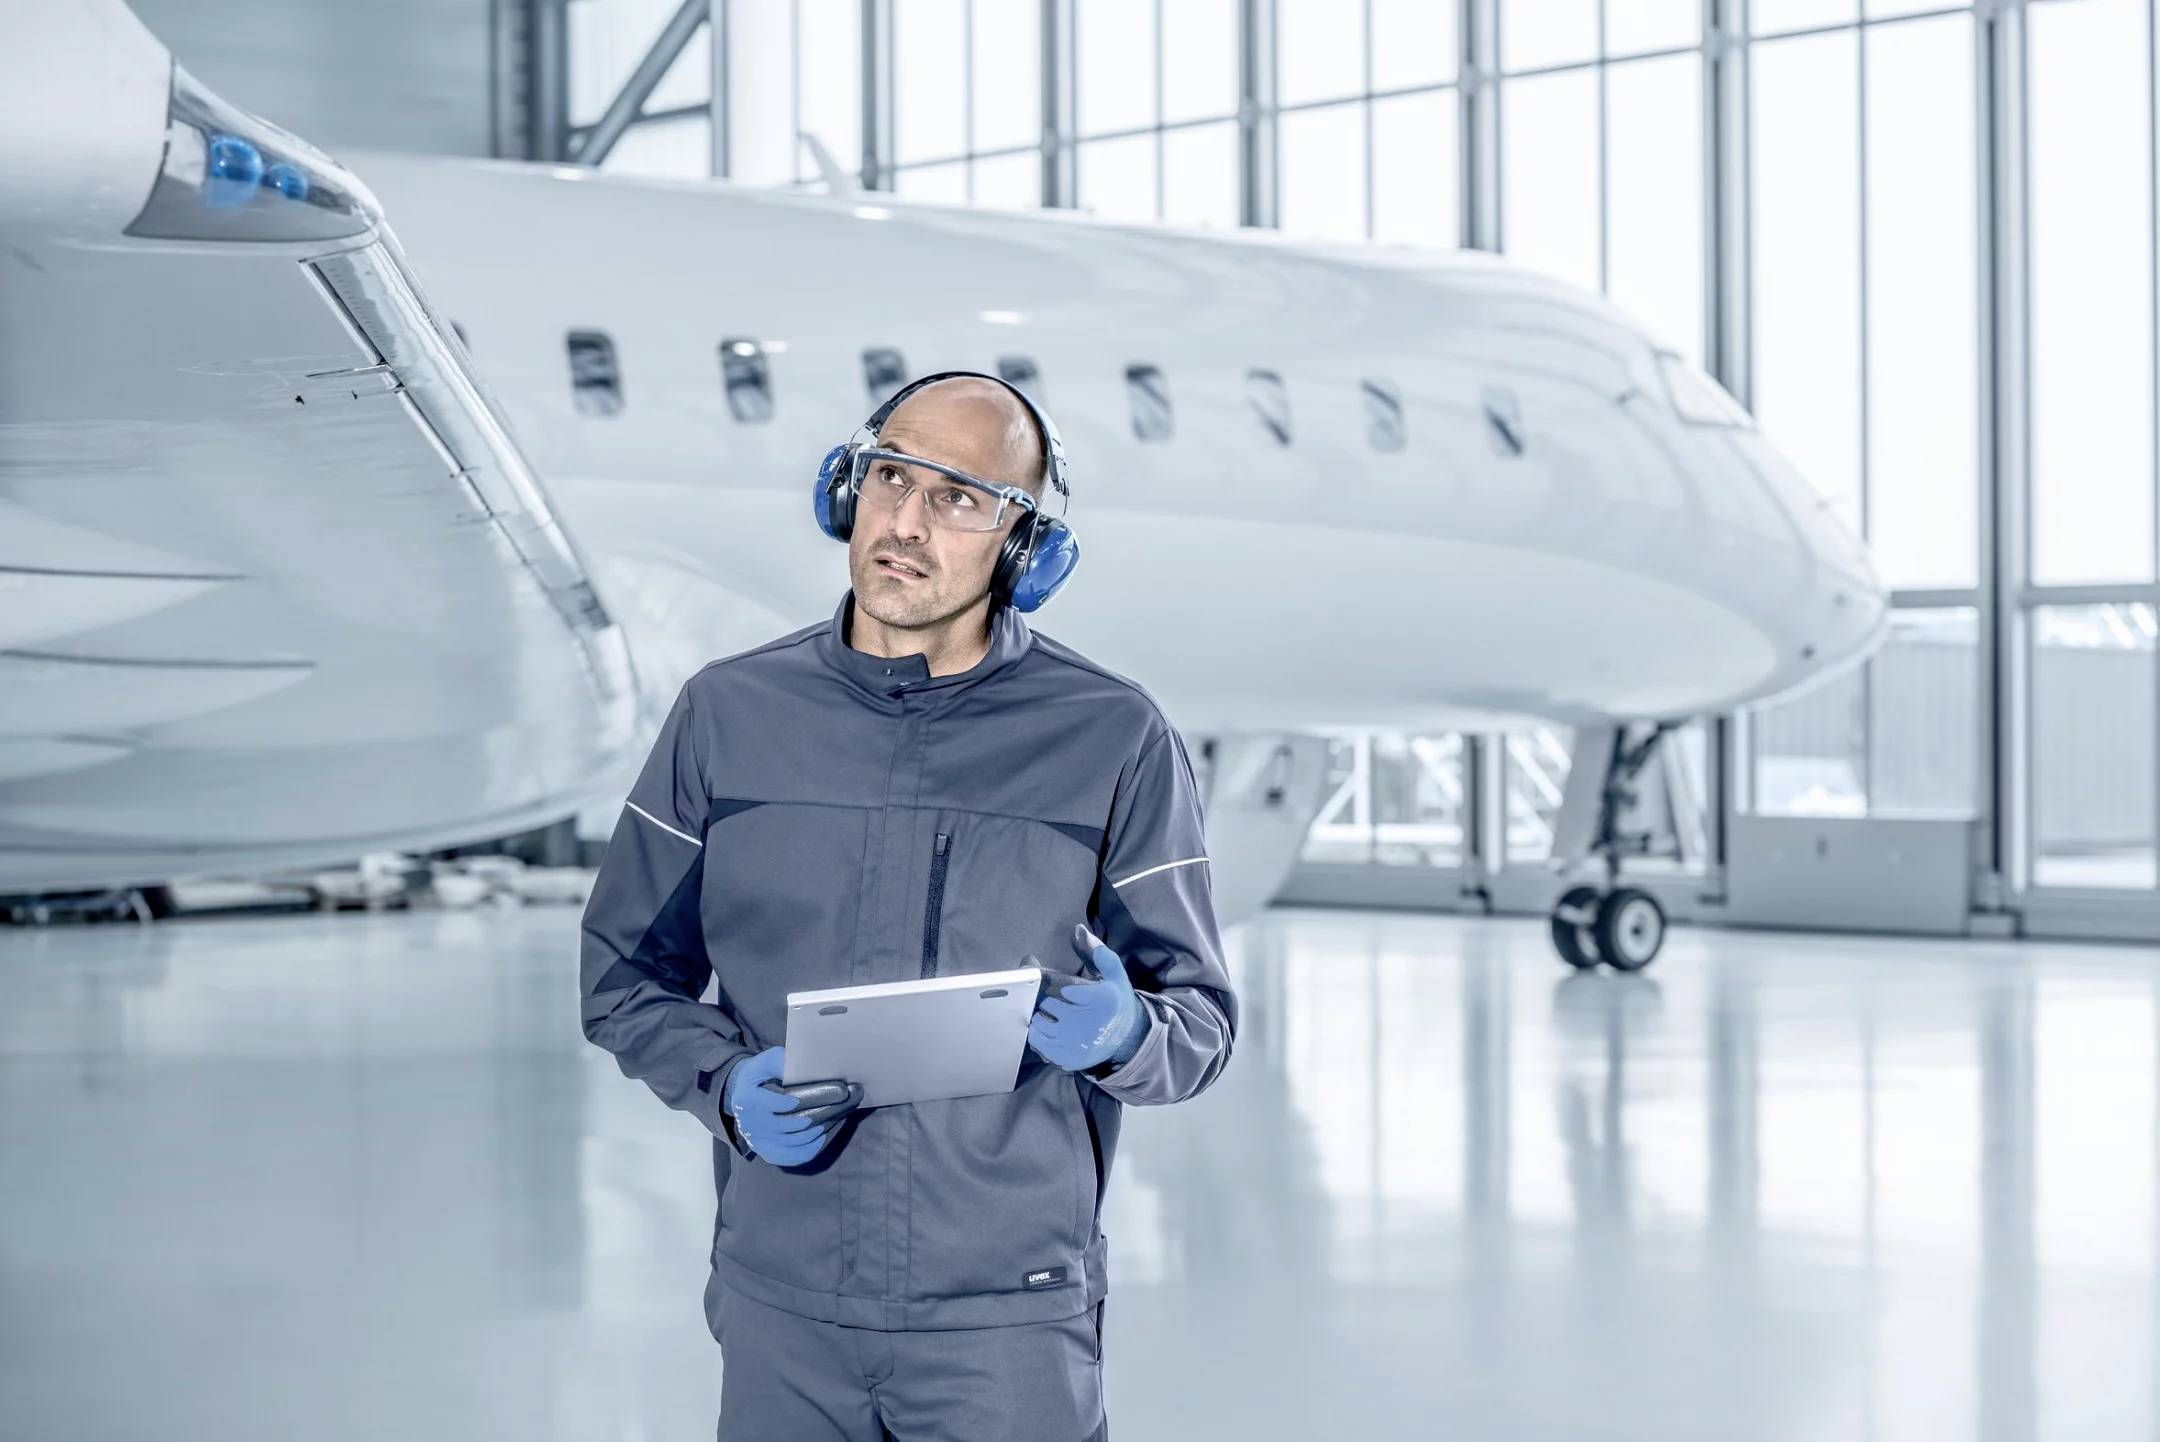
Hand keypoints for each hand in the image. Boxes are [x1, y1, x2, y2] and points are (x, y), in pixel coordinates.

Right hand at [723, 1044, 862, 1165]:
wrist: (743, 1095)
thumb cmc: (761, 1075)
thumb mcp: (765, 1061)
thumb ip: (779, 1061)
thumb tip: (800, 1068)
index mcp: (747, 1099)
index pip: (772, 1105)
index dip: (790, 1103)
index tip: (804, 1099)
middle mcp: (750, 1124)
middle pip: (785, 1126)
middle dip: (810, 1119)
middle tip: (832, 1109)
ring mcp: (758, 1141)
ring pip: (792, 1142)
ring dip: (813, 1133)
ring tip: (828, 1121)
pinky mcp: (766, 1152)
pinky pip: (790, 1157)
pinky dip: (808, 1150)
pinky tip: (820, 1138)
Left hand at [1025, 923, 1147, 1072]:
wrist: (1127, 1037)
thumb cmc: (1115, 1001)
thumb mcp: (1114, 974)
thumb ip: (1097, 951)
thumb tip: (1078, 930)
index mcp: (1102, 1001)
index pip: (1065, 989)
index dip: (1063, 987)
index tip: (1068, 991)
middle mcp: (1088, 1024)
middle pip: (1048, 1005)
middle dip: (1050, 1001)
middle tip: (1060, 1002)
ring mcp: (1076, 1043)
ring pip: (1039, 1024)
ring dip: (1042, 1018)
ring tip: (1054, 1016)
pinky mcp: (1067, 1058)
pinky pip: (1038, 1043)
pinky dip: (1040, 1035)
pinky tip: (1053, 1030)